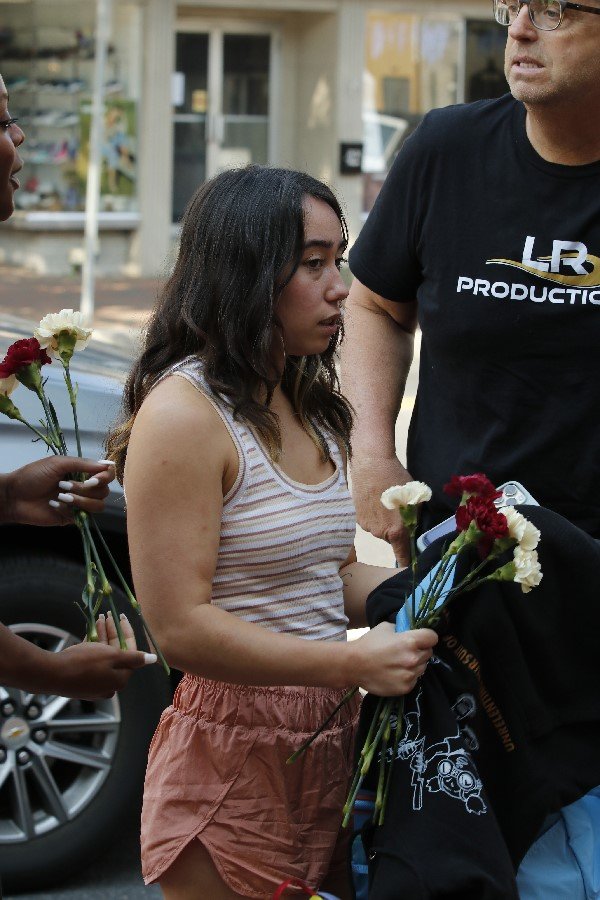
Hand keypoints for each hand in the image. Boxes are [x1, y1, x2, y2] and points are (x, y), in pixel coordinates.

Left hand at [0, 457, 115, 525]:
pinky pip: (83, 517)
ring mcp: (79, 504)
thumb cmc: (32, 476)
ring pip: (98, 506)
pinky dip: (68, 509)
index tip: (94, 478)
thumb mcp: (57, 463)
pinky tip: (53, 505)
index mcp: (82, 472)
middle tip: (64, 485)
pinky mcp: (72, 518)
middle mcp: (84, 488)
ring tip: (60, 496)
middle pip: (104, 492)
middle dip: (86, 489)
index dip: (105, 477)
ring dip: (80, 500)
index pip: (107, 475)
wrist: (14, 496)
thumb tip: (107, 464)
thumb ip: (83, 464)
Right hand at [49, 613, 156, 699]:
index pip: (131, 652)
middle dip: (112, 632)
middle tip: (107, 615)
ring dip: (102, 636)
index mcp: (120, 679)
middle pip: (116, 654)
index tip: (121, 616)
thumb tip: (153, 659)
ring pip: (102, 656)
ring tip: (98, 619)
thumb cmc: (84, 663)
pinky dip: (92, 646)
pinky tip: (90, 631)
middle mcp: (109, 684)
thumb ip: (134, 657)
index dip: (126, 632)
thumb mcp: (112, 656)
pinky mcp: (81, 680)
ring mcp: (94, 683)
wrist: (51, 674)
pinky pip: (91, 661)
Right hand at [349, 622, 437, 696]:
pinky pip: (415, 679)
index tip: (422, 638)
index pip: (432, 637)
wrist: (353, 665)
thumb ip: (401, 629)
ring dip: (416, 664)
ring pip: (423, 667)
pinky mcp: (406, 687)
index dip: (427, 637)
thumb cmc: (369, 644)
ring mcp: (410, 675)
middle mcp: (413, 658)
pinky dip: (409, 676)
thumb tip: (410, 631)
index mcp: (410, 641)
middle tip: (408, 651)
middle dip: (421, 650)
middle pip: (429, 652)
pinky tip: (397, 672)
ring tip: (400, 663)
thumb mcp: (385, 628)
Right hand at [350, 455, 413, 564]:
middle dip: (396, 530)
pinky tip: (375, 499)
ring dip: (384, 521)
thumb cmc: (397, 479)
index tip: (410, 567)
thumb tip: (413, 530)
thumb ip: (415, 519)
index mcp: (396, 530)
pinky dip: (373, 515)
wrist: (371, 464)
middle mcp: (379, 532)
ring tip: (385, 502)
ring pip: (379, 530)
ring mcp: (366, 526)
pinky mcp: (356, 517)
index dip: (407, 561)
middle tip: (398, 511)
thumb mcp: (415, 498)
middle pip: (391, 539)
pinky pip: (369, 522)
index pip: (403, 555)